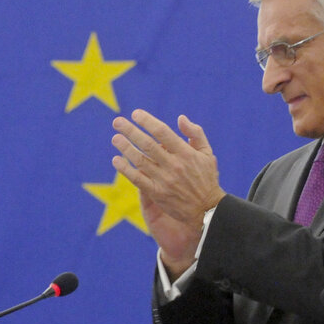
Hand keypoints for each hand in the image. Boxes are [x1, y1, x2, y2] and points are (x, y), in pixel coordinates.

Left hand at [111, 109, 224, 265]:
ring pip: (140, 161)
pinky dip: (126, 170)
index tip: (135, 114)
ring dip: (125, 148)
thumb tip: (180, 118)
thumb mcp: (207, 154)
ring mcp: (164, 180)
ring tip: (115, 138)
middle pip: (147, 144)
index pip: (162, 132)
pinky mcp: (157, 193)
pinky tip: (116, 160)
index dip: (147, 121)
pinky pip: (138, 179)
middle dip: (130, 131)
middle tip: (117, 122)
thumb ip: (195, 133)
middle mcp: (174, 165)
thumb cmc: (206, 179)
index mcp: (185, 153)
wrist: (207, 210)